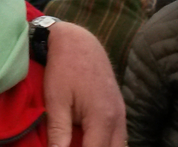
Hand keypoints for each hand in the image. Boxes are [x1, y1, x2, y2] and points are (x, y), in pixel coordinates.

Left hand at [43, 22, 125, 146]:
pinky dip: (106, 142)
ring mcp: (122, 113)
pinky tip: (88, 140)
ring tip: (80, 142)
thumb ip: (59, 132)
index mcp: (102, 119)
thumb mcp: (56, 100)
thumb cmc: (64, 68)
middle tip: (74, 145)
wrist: (77, 41)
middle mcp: (118, 119)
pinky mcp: (119, 108)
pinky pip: (118, 135)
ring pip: (119, 145)